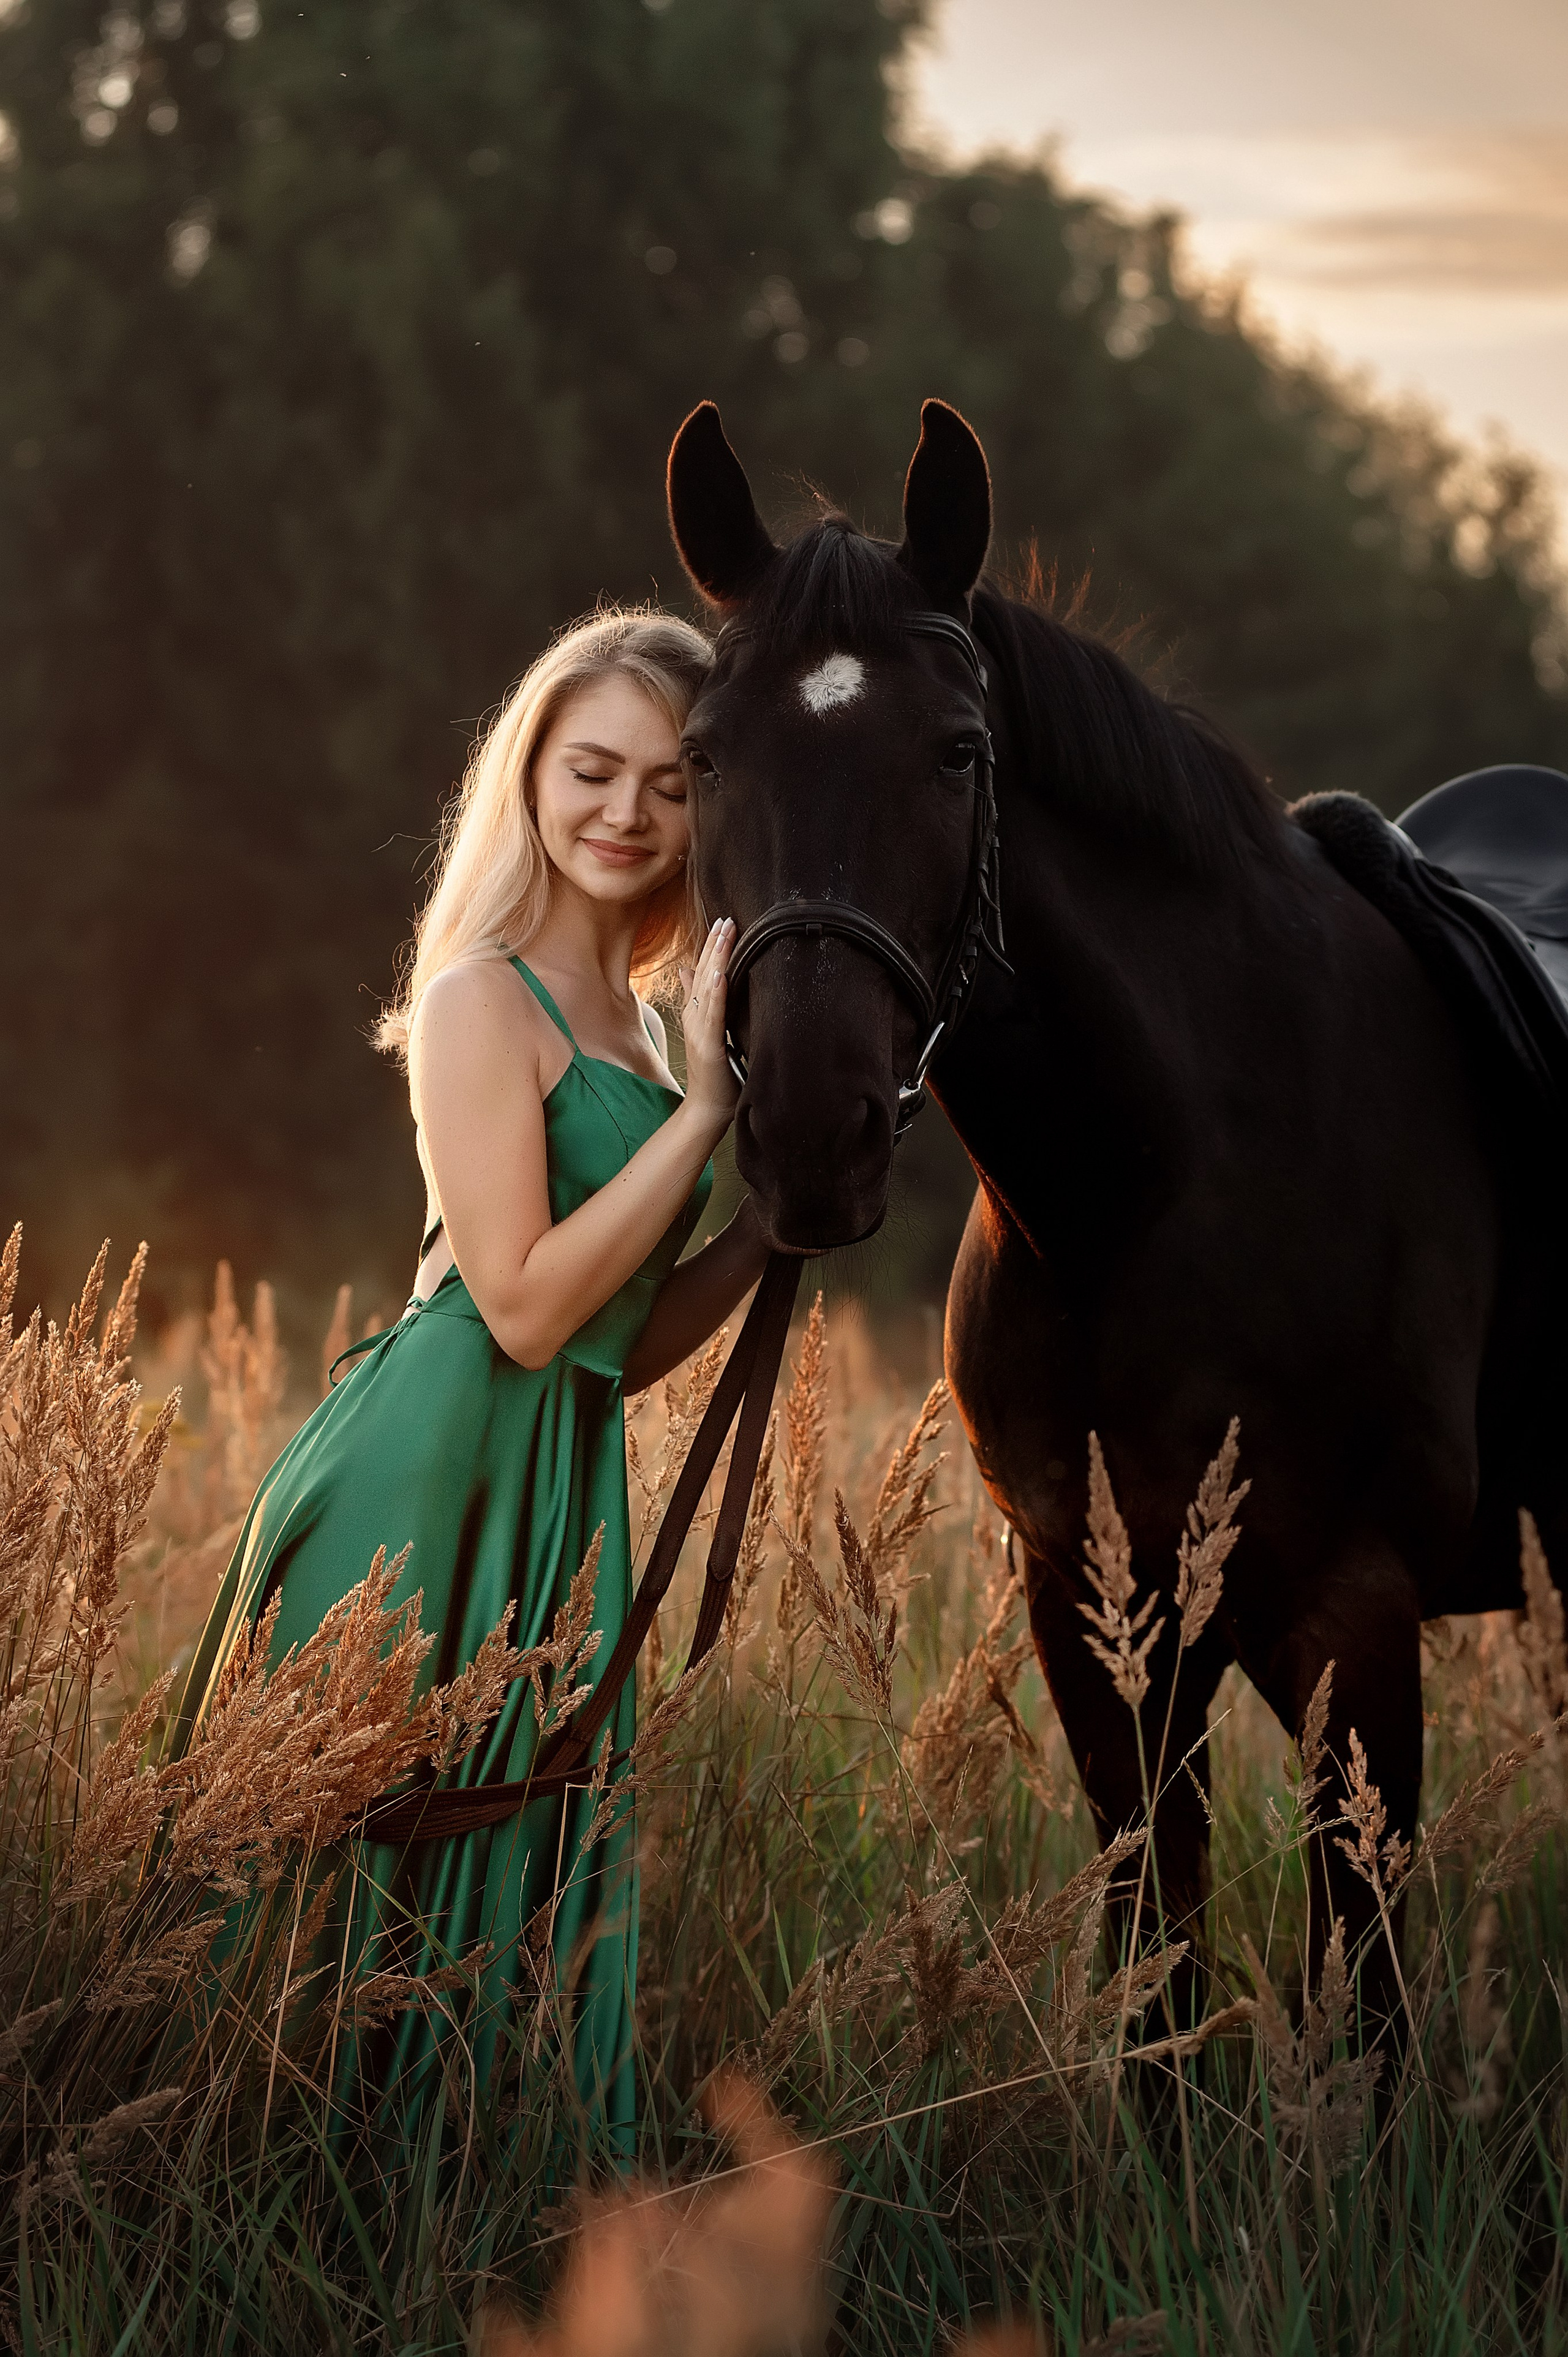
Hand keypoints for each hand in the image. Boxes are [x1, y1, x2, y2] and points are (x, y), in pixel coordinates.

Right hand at [679, 917, 738, 1126]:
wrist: (707, 1109)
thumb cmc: (715, 1074)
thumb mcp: (708, 1031)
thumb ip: (699, 1002)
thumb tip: (688, 971)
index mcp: (696, 1014)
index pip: (702, 974)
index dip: (710, 948)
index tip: (721, 922)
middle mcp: (694, 1018)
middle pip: (703, 974)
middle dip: (715, 945)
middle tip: (726, 918)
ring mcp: (699, 1031)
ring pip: (707, 988)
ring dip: (716, 959)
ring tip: (724, 933)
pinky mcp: (709, 1046)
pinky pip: (712, 1014)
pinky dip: (715, 992)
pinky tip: (720, 973)